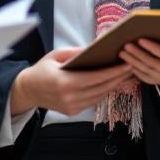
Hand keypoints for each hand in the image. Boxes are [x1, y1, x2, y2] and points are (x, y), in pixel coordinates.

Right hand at [11, 48, 133, 115]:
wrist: (28, 90)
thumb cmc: (42, 69)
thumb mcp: (56, 54)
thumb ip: (76, 52)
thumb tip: (96, 47)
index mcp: (65, 82)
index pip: (96, 78)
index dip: (114, 72)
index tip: (127, 65)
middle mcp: (69, 98)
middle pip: (101, 88)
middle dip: (118, 78)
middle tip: (132, 67)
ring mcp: (71, 107)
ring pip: (99, 96)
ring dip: (113, 85)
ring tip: (124, 75)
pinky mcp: (72, 112)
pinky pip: (93, 101)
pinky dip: (102, 92)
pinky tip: (110, 83)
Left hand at [119, 38, 159, 94]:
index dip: (152, 47)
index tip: (140, 39)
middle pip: (150, 61)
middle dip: (137, 53)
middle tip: (127, 44)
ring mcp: (159, 77)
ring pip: (143, 69)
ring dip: (132, 60)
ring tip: (122, 52)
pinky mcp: (152, 81)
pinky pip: (140, 75)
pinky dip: (132, 68)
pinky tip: (125, 61)